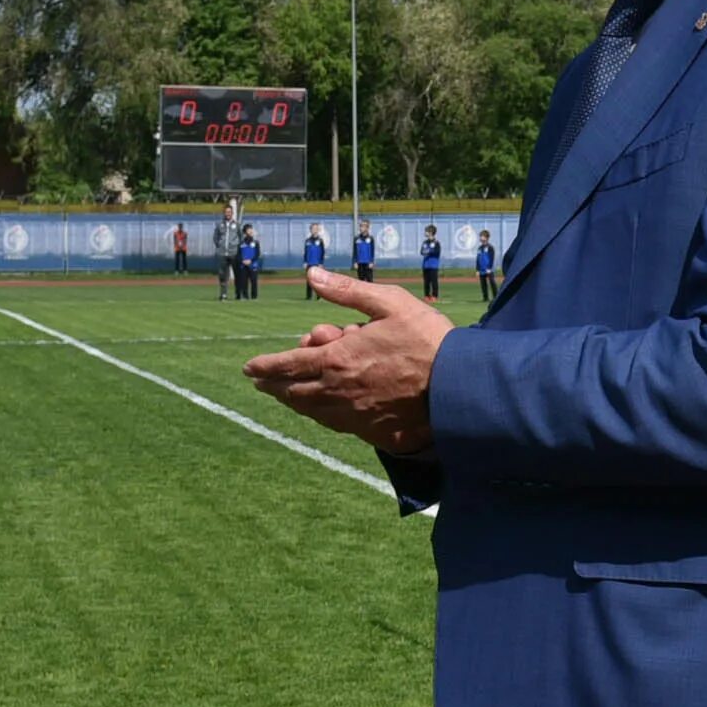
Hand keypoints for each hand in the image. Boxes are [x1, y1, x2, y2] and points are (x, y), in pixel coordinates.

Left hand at [245, 269, 450, 456]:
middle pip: (293, 392)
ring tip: (285, 394)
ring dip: (293, 401)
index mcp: (337, 359)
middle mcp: (338, 391)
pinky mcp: (371, 432)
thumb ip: (347, 292)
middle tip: (261, 382)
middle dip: (273, 385)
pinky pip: (335, 424)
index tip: (248, 368)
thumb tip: (312, 275)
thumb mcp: (389, 303)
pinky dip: (320, 414)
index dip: (264, 366)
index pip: (287, 365)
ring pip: (311, 411)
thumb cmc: (427, 341)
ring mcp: (353, 415)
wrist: (458, 389)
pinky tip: (321, 410)